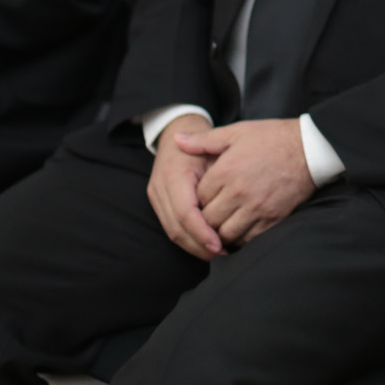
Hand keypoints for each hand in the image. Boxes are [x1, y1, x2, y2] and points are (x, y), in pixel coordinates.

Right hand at [146, 113, 221, 259]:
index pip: (184, 212)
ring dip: (194, 246)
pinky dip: (189, 239)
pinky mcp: (158, 203)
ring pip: (172, 232)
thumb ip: (220, 171)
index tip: (220, 245)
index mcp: (174, 174)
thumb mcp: (215, 147)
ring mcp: (156, 196)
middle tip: (223, 254)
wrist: (178, 130)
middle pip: (176, 228)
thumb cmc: (204, 140)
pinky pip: (172, 227)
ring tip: (218, 254)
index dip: (201, 232)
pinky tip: (207, 245)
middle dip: (199, 246)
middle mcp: (160, 187)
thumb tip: (227, 199)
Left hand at [175, 119, 313, 247]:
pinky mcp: (272, 219)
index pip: (197, 198)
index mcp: (226, 171)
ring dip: (223, 230)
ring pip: (226, 233)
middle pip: (208, 220)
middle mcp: (238, 192)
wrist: (309, 149)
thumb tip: (177, 140)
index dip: (197, 200)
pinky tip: (244, 225)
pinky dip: (243, 236)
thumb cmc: (272, 138)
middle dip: (206, 219)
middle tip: (211, 213)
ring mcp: (256, 208)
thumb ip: (204, 140)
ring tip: (226, 221)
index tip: (205, 196)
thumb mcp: (236, 132)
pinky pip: (249, 238)